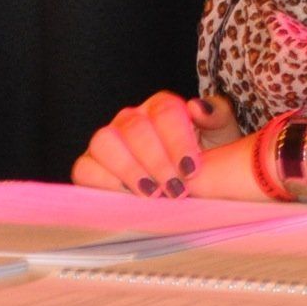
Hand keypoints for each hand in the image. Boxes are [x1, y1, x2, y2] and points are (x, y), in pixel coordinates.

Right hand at [71, 91, 243, 197]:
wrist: (193, 187)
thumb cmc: (208, 159)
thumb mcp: (222, 137)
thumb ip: (217, 116)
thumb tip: (197, 107)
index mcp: (161, 108)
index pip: (164, 111)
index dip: (177, 139)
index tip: (192, 168)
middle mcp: (131, 119)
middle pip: (134, 127)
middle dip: (156, 160)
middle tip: (175, 189)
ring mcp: (109, 142)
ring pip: (104, 141)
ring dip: (128, 169)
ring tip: (151, 194)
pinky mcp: (92, 166)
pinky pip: (84, 168)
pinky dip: (101, 182)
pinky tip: (126, 198)